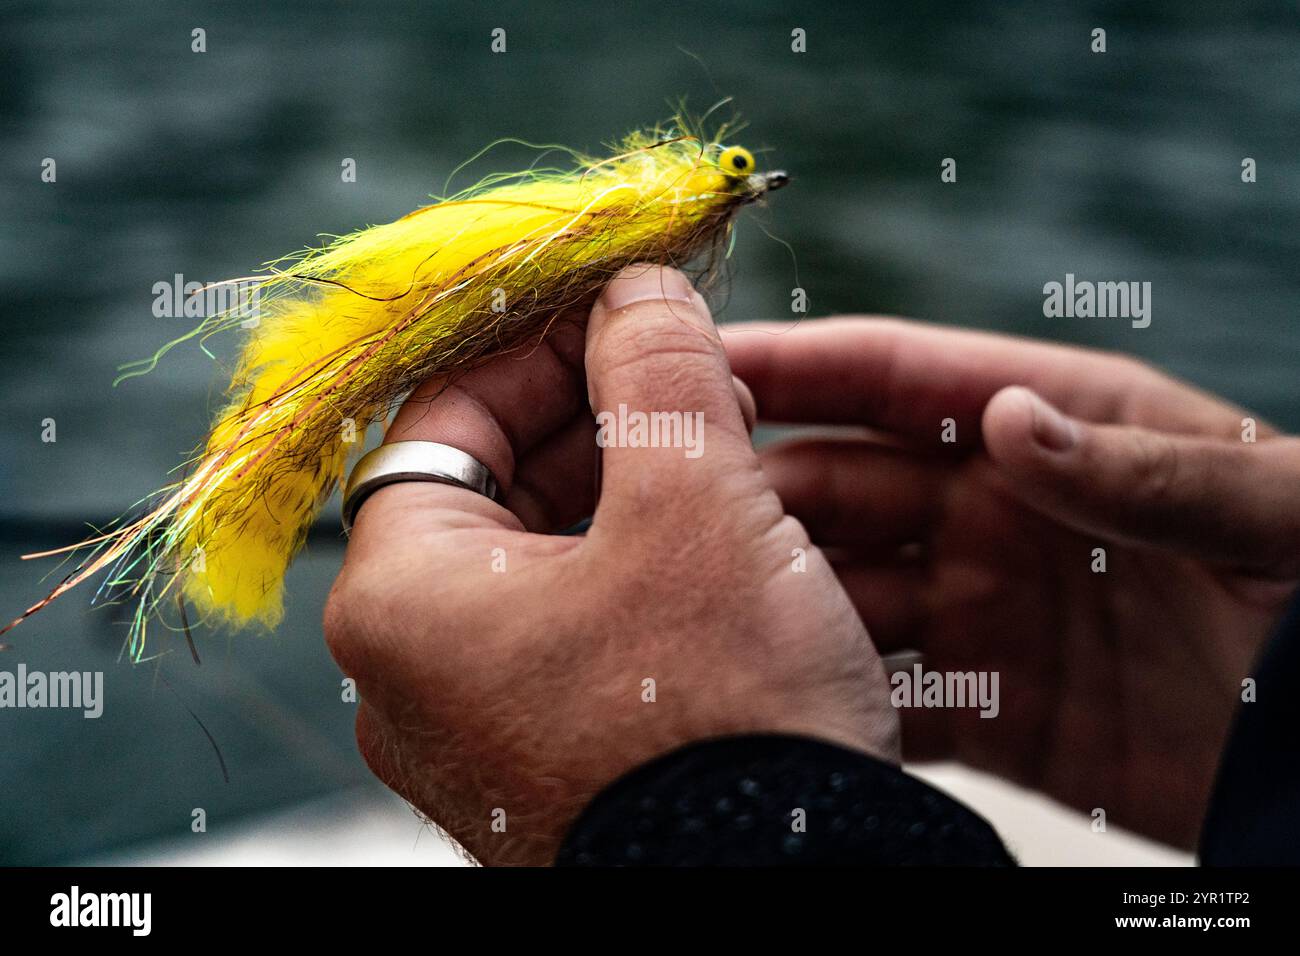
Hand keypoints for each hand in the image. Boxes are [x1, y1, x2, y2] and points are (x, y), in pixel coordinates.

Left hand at [323, 268, 899, 865]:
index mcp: (401, 599)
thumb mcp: (698, 503)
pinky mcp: (545, 764)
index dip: (540, 342)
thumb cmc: (723, 714)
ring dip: (633, 489)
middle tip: (693, 375)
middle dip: (601, 414)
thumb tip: (640, 287)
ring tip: (728, 456)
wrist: (786, 898)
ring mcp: (478, 728)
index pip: (445, 417)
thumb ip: (658, 368)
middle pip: (496, 487)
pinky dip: (641, 572)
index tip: (625, 306)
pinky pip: (577, 631)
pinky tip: (724, 550)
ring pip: (547, 559)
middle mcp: (414, 673)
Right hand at [724, 318, 1299, 846]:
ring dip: (772, 599)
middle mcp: (1000, 510)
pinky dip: (830, 698)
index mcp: (1060, 427)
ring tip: (697, 616)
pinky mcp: (991, 706)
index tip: (687, 359)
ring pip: (838, 590)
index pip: (899, 377)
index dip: (792, 362)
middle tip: (661, 513)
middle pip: (840, 484)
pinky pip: (883, 693)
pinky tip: (780, 702)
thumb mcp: (1272, 513)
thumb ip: (1146, 469)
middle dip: (749, 491)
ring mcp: (986, 607)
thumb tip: (1010, 419)